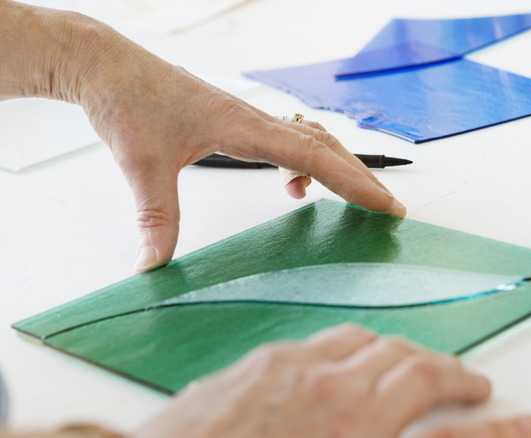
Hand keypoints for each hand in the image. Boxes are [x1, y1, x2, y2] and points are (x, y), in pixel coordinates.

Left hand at [0, 2, 405, 271]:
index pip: (315, 156)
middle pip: (326, 147)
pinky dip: (305, 162)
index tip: (385, 203)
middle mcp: (255, 120)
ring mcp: (250, 118)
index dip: (354, 182)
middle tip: (389, 208)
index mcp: (244, 127)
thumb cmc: (129, 101)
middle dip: (361, 179)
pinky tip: (292, 184)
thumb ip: (156, 217)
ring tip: (352, 198)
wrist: (109, 66)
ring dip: (337, 167)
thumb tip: (153, 265)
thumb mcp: (143, 165)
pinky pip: (289, 139)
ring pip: (312, 140)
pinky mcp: (238, 121)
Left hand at [135, 324, 530, 437]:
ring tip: (419, 365)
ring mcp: (298, 373)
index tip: (523, 421)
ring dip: (406, 354)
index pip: (452, 437)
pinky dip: (357, 346)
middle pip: (419, 369)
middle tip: (472, 387)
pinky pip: (329, 338)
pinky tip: (355, 356)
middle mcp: (334, 401)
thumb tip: (406, 433)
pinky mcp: (265, 360)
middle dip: (454, 376)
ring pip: (377, 344)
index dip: (496, 430)